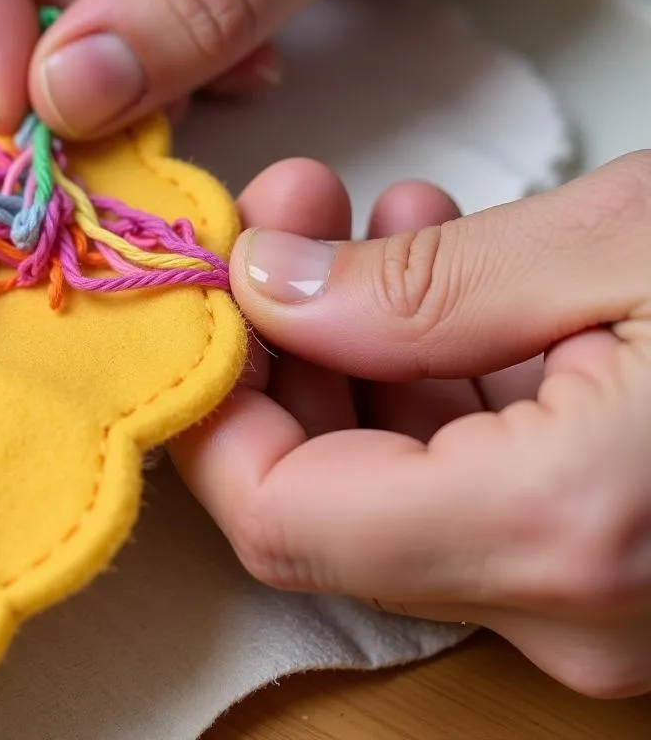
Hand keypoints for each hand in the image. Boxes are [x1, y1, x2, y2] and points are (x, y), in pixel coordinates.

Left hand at [170, 152, 650, 698]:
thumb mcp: (626, 242)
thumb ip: (419, 285)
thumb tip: (267, 286)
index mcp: (556, 528)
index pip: (277, 516)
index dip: (215, 402)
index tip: (208, 289)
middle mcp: (570, 603)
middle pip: (325, 497)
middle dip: (287, 346)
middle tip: (291, 212)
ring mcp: (599, 598)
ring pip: (396, 481)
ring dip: (360, 344)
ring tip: (375, 219)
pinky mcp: (618, 559)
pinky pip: (474, 479)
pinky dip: (437, 376)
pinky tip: (455, 272)